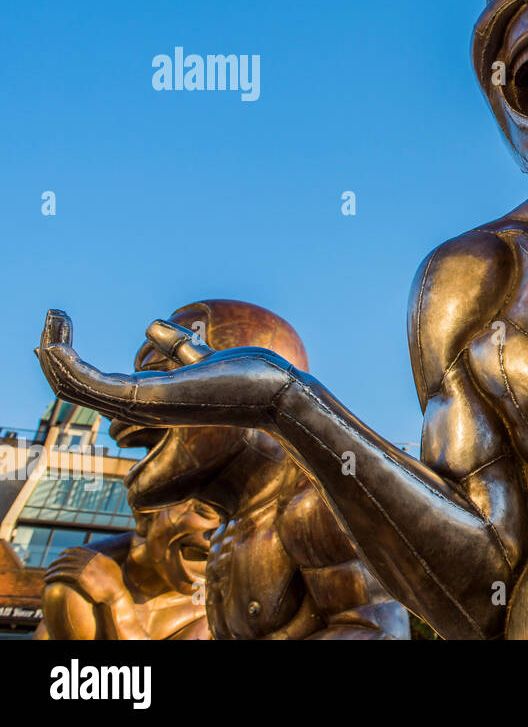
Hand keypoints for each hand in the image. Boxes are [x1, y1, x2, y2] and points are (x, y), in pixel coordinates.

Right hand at [36, 310, 300, 429]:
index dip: (68, 361)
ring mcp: (141, 406)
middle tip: (52, 318)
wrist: (277, 393)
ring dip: (53, 354)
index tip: (62, 327)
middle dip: (53, 356)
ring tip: (52, 318)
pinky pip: (90, 386)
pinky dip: (67, 362)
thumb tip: (151, 326)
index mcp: (147, 399)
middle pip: (74, 391)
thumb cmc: (247, 379)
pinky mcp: (148, 399)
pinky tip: (61, 337)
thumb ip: (177, 346)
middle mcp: (139, 407)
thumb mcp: (201, 357)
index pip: (91, 388)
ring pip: (73, 389)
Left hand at [44, 547, 129, 605]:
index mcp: (96, 555)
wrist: (115, 593)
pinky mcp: (80, 577)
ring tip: (46, 575)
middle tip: (50, 567)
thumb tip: (99, 557)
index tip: (60, 556)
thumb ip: (103, 560)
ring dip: (52, 569)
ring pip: (62, 565)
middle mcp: (89, 559)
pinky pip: (62, 574)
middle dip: (56, 561)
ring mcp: (85, 567)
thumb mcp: (111, 566)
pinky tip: (48, 579)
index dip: (66, 552)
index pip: (76, 550)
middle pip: (67, 556)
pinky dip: (53, 575)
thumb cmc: (115, 583)